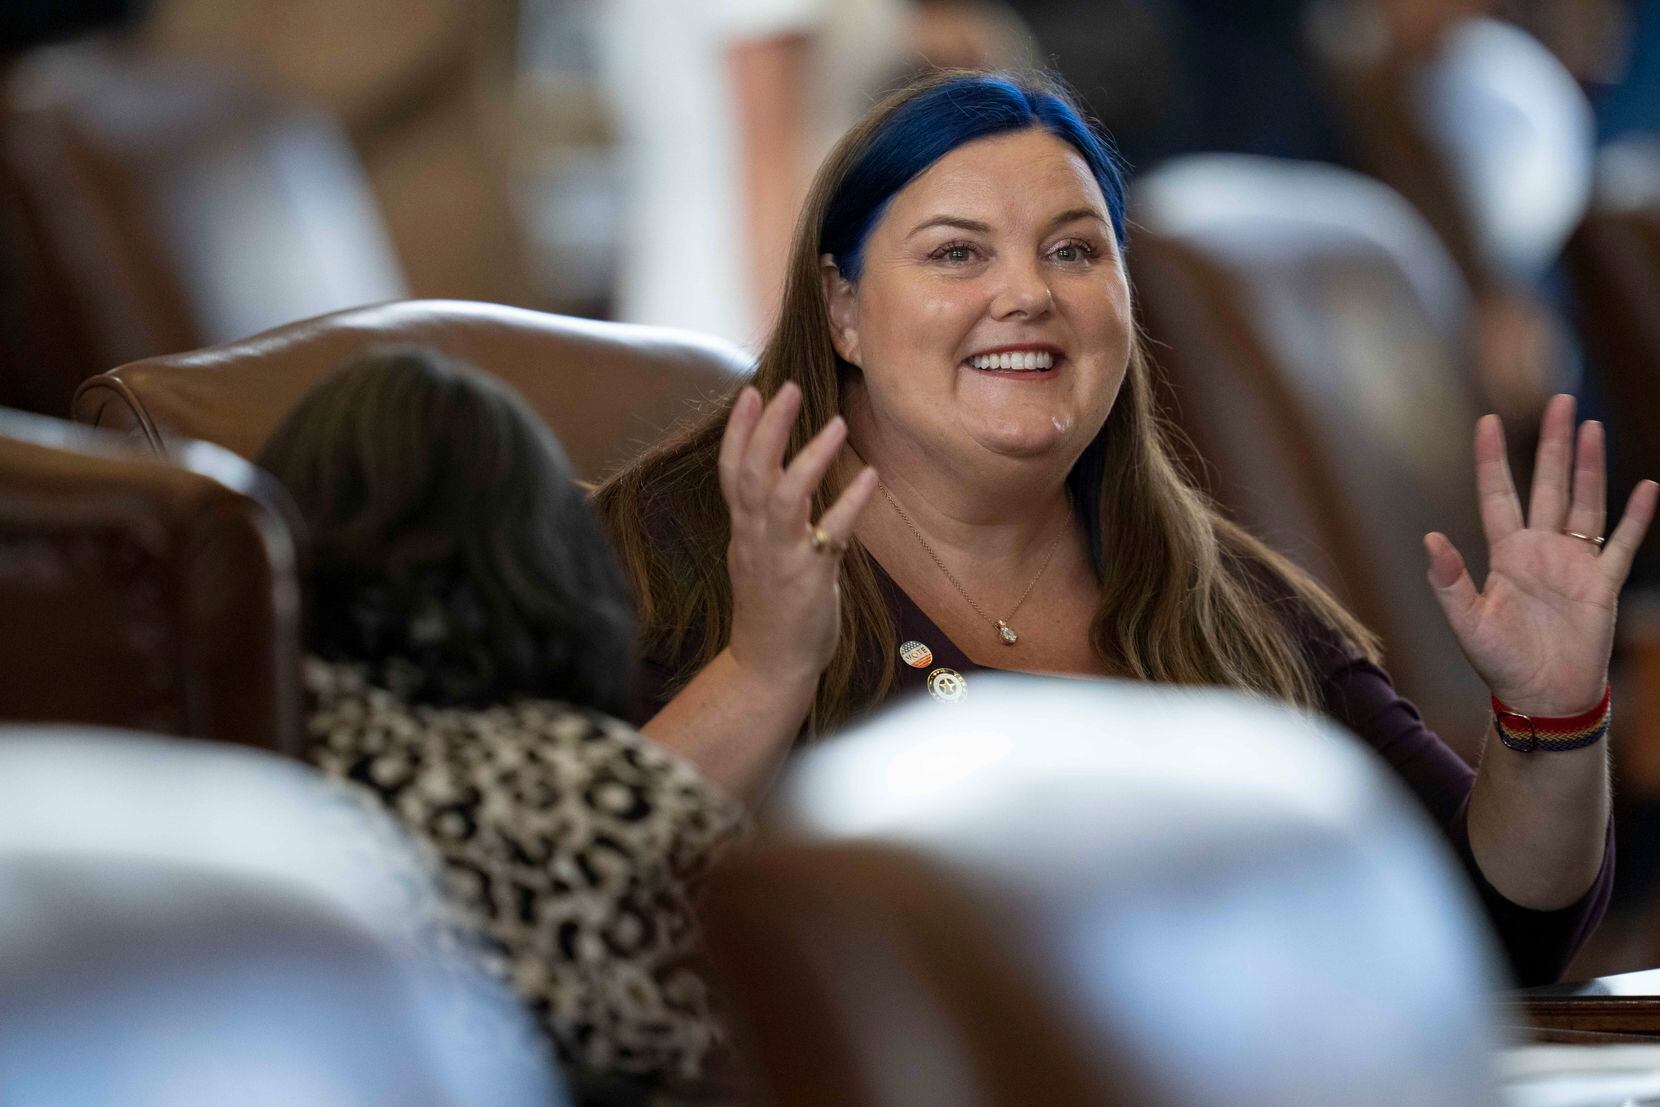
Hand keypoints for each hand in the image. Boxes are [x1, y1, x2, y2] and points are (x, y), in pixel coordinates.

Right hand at [717, 381, 877, 685]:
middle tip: (787, 387)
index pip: (733, 471)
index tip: (750, 392)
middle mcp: (756, 538)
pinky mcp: (808, 579)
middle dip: (767, 428)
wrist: (768, 667)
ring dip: (809, 457)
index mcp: (744, 531)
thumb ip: (767, 522)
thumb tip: (780, 486)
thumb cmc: (770, 611)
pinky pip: (831, 534)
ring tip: (836, 422)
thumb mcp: (759, 558)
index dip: (739, 431)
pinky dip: (850, 503)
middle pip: (753, 473)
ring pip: (785, 497)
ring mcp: (780, 558)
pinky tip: (871, 476)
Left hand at [1425, 395, 1657, 715]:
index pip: (1497, 494)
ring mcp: (1574, 563)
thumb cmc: (1499, 664)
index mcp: (1504, 554)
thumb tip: (1429, 539)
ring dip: (1590, 466)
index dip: (1493, 459)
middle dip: (1553, 444)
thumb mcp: (1466, 623)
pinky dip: (1637, 517)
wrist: (1542, 698)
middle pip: (1548, 484)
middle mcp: (1540, 550)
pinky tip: (1647, 486)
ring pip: (1585, 502)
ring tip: (1593, 427)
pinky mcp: (1602, 585)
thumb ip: (1449, 581)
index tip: (1489, 420)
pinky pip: (1622, 543)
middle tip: (1560, 401)